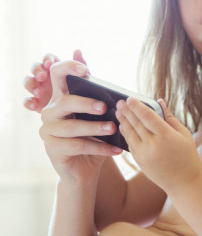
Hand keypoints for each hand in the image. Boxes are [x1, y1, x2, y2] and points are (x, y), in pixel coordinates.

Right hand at [23, 50, 86, 112]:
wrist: (81, 115)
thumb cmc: (82, 93)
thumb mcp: (83, 81)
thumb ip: (80, 66)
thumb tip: (78, 50)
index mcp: (57, 68)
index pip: (49, 58)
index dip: (48, 59)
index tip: (51, 64)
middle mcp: (45, 76)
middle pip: (35, 67)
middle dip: (37, 70)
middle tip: (42, 77)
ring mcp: (38, 88)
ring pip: (28, 81)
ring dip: (31, 85)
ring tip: (39, 92)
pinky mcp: (36, 102)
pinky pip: (26, 100)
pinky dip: (28, 102)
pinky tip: (34, 106)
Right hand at [39, 60, 121, 184]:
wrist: (86, 168)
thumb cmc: (94, 138)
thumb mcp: (100, 119)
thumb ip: (104, 101)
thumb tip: (120, 91)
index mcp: (62, 98)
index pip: (57, 74)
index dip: (68, 67)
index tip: (85, 69)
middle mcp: (50, 111)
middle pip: (65, 101)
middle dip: (86, 103)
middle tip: (104, 107)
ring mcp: (48, 130)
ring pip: (72, 126)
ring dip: (95, 128)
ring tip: (114, 129)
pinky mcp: (52, 148)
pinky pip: (77, 146)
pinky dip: (99, 147)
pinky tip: (115, 150)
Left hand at [117, 98, 201, 191]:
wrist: (185, 182)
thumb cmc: (188, 155)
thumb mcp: (184, 134)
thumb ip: (170, 117)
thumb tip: (159, 101)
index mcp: (166, 136)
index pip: (147, 116)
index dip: (137, 106)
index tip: (130, 98)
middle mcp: (153, 145)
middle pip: (136, 124)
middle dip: (127, 111)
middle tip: (119, 102)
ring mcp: (144, 154)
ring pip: (130, 134)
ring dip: (123, 121)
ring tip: (118, 111)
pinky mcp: (140, 162)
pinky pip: (130, 144)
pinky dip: (126, 134)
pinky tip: (124, 126)